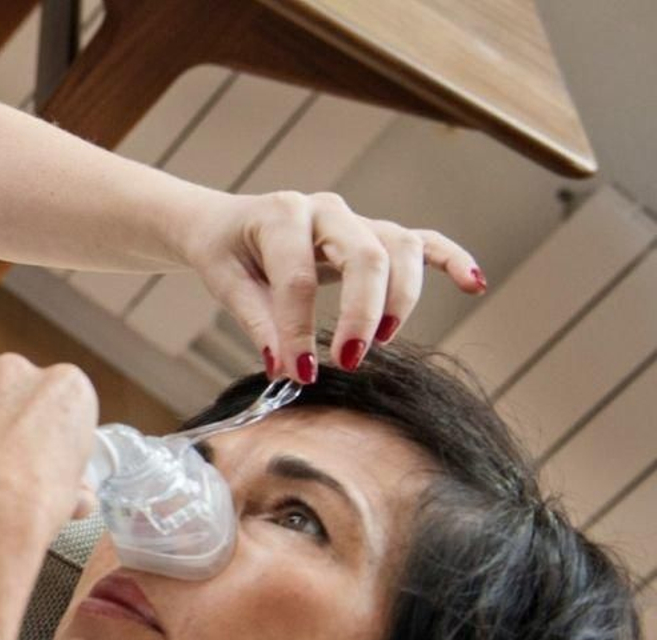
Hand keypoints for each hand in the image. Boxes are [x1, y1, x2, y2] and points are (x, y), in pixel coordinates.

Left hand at [176, 189, 485, 382]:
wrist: (227, 224)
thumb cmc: (227, 252)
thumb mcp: (225, 283)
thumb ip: (257, 321)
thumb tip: (284, 367)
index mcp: (282, 215)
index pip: (299, 277)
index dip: (299, 329)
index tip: (297, 372)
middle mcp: (326, 209)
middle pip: (365, 255)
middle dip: (361, 312)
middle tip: (349, 359)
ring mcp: (356, 220)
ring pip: (400, 247)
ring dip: (400, 297)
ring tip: (381, 340)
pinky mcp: (375, 234)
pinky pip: (422, 241)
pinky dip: (450, 260)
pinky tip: (473, 283)